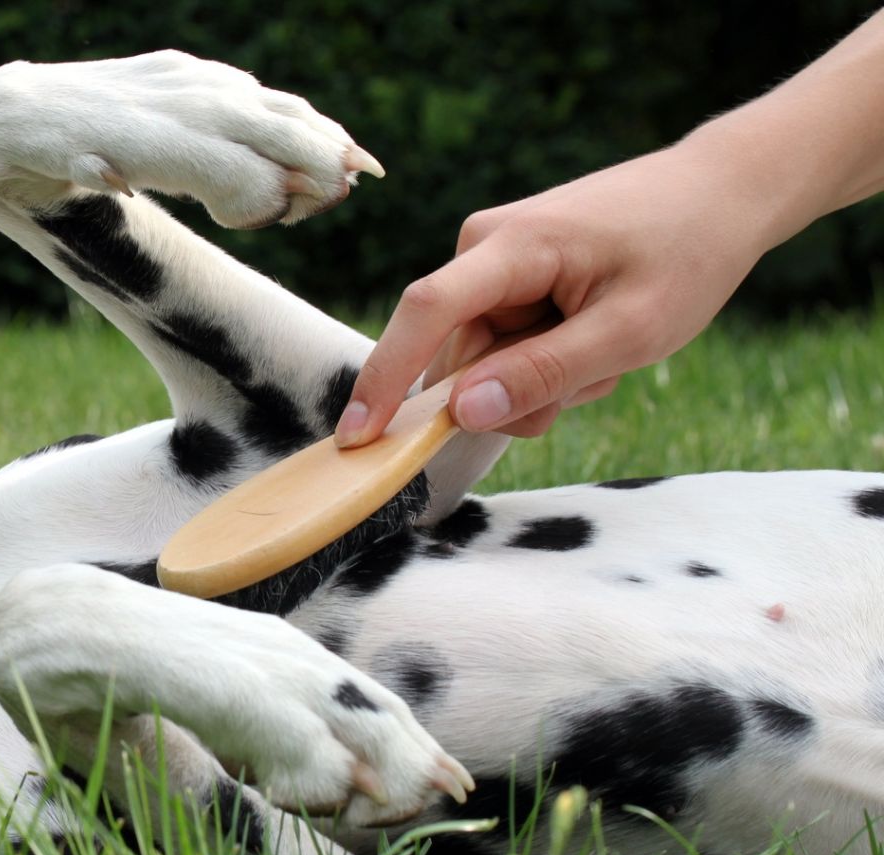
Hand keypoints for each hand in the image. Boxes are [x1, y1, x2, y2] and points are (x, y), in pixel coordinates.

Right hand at [336, 141, 777, 442]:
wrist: (721, 191)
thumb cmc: (686, 253)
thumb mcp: (629, 331)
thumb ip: (542, 374)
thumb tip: (460, 412)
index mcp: (510, 247)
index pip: (424, 313)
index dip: (385, 377)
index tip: (357, 438)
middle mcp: (481, 246)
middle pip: (459, 357)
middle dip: (516, 393)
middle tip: (596, 382)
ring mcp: (491, 262)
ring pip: (482, 361)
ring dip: (540, 379)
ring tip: (606, 352)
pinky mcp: (506, 275)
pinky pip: (501, 345)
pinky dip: (547, 360)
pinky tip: (595, 338)